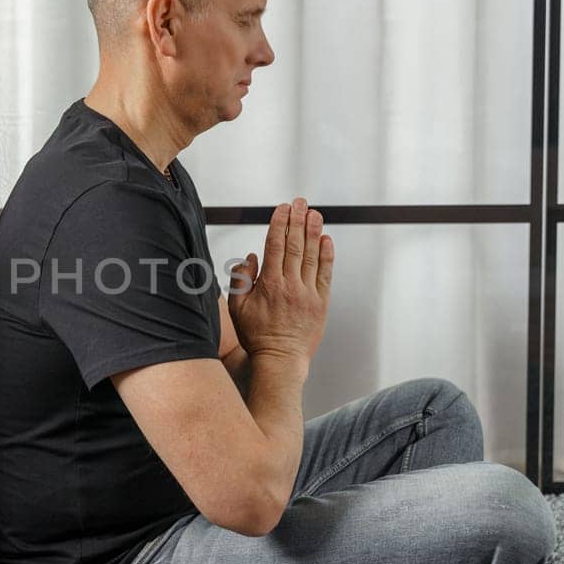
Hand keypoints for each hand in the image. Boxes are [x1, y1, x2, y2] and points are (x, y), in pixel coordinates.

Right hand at [228, 197, 333, 363]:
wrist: (280, 360)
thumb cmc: (257, 336)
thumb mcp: (237, 308)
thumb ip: (241, 280)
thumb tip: (250, 257)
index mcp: (269, 284)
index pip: (275, 245)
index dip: (279, 223)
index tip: (282, 208)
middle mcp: (290, 285)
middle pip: (295, 245)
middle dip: (297, 220)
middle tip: (300, 203)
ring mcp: (308, 293)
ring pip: (311, 255)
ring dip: (313, 232)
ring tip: (314, 214)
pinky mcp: (321, 302)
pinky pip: (325, 274)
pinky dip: (326, 255)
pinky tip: (326, 241)